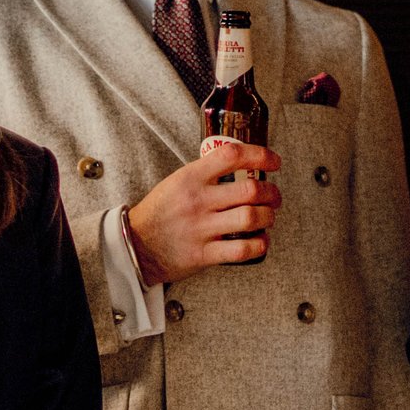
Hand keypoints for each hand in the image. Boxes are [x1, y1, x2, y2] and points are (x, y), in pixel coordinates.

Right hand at [123, 142, 283, 284]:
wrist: (134, 246)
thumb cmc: (160, 212)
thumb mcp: (176, 182)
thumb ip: (206, 174)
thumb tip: (242, 166)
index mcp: (190, 178)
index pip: (231, 155)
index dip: (260, 155)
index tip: (274, 162)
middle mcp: (197, 201)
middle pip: (250, 189)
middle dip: (272, 192)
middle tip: (274, 196)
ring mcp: (201, 229)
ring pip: (251, 218)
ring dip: (268, 217)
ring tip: (268, 217)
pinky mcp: (203, 254)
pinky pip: (242, 250)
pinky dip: (259, 244)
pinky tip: (260, 240)